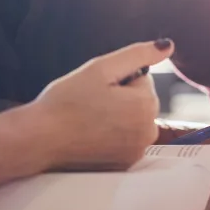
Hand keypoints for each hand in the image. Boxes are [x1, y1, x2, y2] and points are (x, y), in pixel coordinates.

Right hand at [31, 39, 173, 170]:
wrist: (41, 139)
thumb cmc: (66, 101)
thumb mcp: (100, 68)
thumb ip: (137, 55)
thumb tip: (168, 45)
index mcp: (146, 106)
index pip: (141, 78)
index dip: (115, 78)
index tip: (95, 87)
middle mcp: (149, 132)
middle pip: (139, 101)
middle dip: (119, 97)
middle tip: (89, 101)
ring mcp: (136, 151)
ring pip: (132, 120)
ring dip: (116, 116)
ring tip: (87, 118)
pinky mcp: (124, 164)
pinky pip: (124, 140)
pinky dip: (111, 135)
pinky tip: (88, 134)